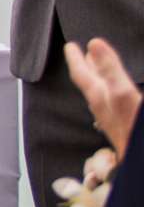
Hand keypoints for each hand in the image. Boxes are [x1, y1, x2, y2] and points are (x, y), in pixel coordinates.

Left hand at [68, 37, 139, 162]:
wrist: (139, 163)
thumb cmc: (132, 128)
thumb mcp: (123, 93)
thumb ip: (109, 70)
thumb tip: (93, 43)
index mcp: (99, 96)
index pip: (81, 73)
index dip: (75, 58)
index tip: (69, 46)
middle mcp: (102, 107)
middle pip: (89, 82)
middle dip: (86, 66)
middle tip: (81, 53)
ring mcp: (112, 118)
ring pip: (100, 93)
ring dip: (98, 79)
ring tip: (97, 70)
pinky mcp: (123, 126)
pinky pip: (111, 104)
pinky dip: (111, 93)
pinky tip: (117, 97)